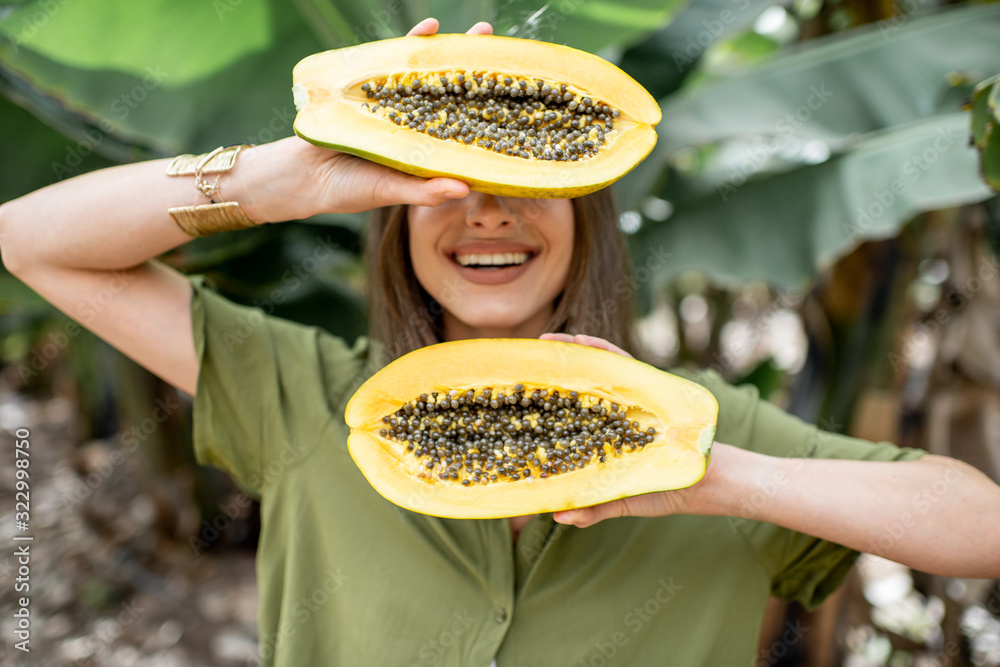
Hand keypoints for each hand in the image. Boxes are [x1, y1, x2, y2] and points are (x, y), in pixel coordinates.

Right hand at [244, 19, 494, 219]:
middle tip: (504, 49)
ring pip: (432, 74)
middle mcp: (418, 125)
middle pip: (456, 94)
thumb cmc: (348, 190)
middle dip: (480, 72)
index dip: (493, 112)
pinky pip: (397, 62)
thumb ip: (423, 190)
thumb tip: (464, 188)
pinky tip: (432, 27)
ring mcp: (397, 104)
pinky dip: (414, 44)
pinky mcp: (373, 89)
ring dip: (455, 52)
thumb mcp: (388, 192)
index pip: (468, 128)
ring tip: (480, 30)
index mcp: (428, 150)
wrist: (300, 174)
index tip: (519, 96)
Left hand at [539, 332, 724, 527]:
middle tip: (526, 357)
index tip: (520, 393)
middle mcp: (614, 413)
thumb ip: (594, 506)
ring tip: (547, 340)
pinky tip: (582, 340)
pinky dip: (603, 349)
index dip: (545, 402)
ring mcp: (632, 398)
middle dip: (554, 370)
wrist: (706, 482)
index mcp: (603, 434)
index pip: (569, 414)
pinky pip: (624, 363)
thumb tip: (559, 516)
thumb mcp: (623, 499)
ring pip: (597, 369)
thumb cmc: (663, 489)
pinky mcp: (650, 388)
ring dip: (572, 352)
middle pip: (578, 386)